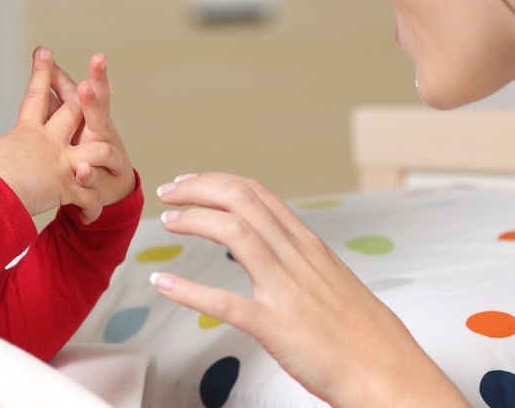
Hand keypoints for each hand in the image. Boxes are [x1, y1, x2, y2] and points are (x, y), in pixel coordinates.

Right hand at [0, 48, 124, 221]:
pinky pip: (88, 197)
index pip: (35, 95)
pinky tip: (90, 216)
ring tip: (115, 166)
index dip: (41, 72)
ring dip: (109, 159)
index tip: (44, 50)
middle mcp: (48, 142)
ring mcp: (60, 163)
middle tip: (94, 86)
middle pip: (75, 110)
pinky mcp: (67, 187)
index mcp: (26, 132)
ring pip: (99, 150)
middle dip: (89, 96)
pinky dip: (91, 208)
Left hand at [151, 173, 468, 407]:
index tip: (189, 181)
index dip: (217, 181)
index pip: (256, 192)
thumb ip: (300, 256)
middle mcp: (297, 256)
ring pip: (234, 232)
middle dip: (198, 189)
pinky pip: (225, 303)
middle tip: (168, 192)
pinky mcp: (277, 327)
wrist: (394, 377)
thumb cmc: (366, 334)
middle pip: (240, 199)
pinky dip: (189, 290)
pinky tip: (164, 283)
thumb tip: (272, 241)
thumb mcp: (333, 277)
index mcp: (308, 244)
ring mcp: (287, 289)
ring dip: (194, 220)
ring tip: (168, 221)